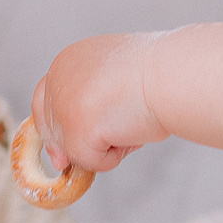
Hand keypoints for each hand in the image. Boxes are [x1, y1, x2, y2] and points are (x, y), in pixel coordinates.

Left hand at [28, 32, 168, 174]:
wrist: (175, 74)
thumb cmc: (162, 74)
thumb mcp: (117, 78)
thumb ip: (92, 100)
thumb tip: (74, 144)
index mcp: (69, 60)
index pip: (47, 98)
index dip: (55, 127)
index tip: (61, 153)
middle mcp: (59, 78)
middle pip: (53, 127)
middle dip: (73, 146)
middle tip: (96, 151)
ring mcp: (64, 105)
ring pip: (74, 148)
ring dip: (106, 145)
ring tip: (134, 121)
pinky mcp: (75, 131)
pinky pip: (92, 162)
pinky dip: (115, 157)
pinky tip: (134, 132)